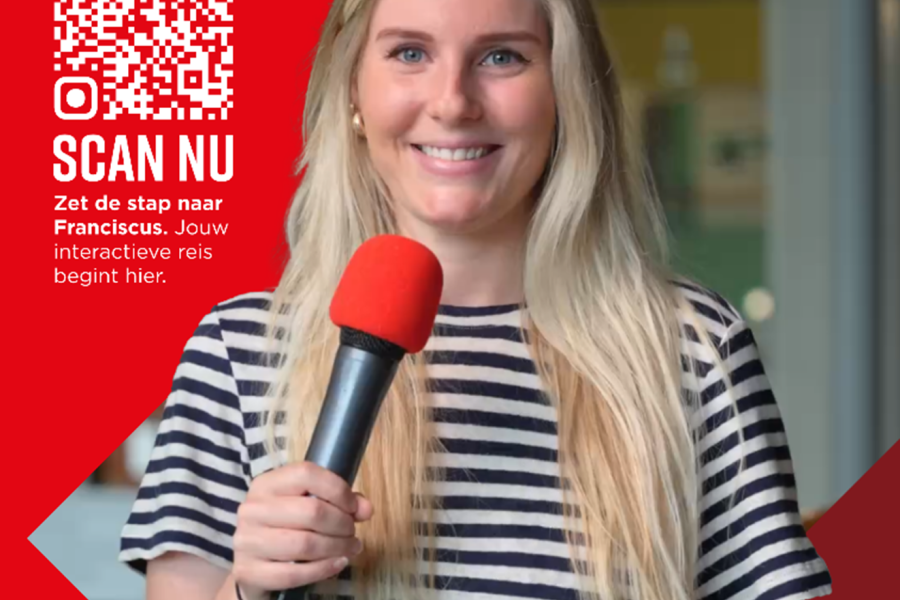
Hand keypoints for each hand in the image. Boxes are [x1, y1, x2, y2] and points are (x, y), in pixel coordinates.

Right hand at [231, 461, 373, 599]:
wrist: (253, 562)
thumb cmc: (285, 526)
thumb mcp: (307, 504)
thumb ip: (340, 501)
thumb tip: (366, 509)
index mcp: (266, 484)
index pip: (306, 474)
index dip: (338, 490)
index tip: (353, 506)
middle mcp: (253, 509)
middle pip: (311, 511)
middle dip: (342, 524)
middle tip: (352, 532)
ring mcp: (247, 541)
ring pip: (305, 544)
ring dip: (337, 547)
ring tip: (350, 548)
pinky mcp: (249, 571)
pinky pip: (294, 573)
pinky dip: (323, 569)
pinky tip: (337, 564)